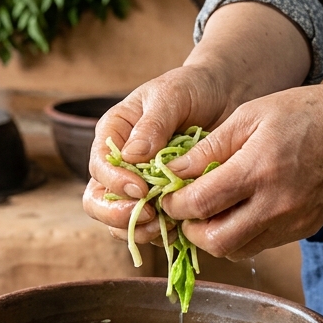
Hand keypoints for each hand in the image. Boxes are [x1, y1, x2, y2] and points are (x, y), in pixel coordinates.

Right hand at [82, 64, 247, 244]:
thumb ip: (152, 125)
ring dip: (138, 230)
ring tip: (165, 227)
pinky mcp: (161, 201)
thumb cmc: (191, 89)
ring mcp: (138, 186)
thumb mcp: (171, 96)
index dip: (115, 182)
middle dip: (117, 214)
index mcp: (114, 135)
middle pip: (98, 200)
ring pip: (119, 220)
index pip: (99, 166)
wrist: (223, 98)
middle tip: (149, 215)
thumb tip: (131, 156)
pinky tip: (180, 230)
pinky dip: (160, 233)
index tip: (141, 189)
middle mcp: (120, 164)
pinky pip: (149, 226)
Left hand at [159, 82, 322, 260]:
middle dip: (190, 230)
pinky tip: (238, 211)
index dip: (175, 204)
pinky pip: (259, 245)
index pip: (200, 204)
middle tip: (186, 211)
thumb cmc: (300, 113)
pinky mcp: (302, 230)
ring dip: (214, 236)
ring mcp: (291, 222)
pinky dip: (239, 235)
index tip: (168, 196)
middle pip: (215, 241)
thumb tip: (171, 173)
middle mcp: (276, 204)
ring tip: (209, 212)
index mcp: (258, 169)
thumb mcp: (249, 116)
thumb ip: (208, 148)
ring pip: (236, 250)